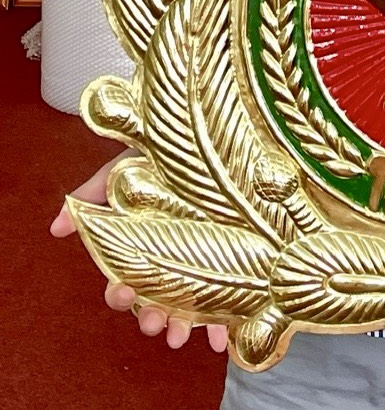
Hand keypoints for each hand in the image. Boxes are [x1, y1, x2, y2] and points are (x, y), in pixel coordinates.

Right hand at [51, 150, 228, 352]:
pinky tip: (222, 341)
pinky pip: (224, 304)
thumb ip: (93, 195)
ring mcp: (195, 270)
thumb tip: (56, 226)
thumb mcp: (124, 170)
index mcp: (138, 250)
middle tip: (154, 321)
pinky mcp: (228, 267)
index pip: (121, 283)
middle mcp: (165, 265)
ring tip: (179, 336)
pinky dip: (221, 328)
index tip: (123, 291)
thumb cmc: (157, 159)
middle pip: (151, 303)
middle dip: (149, 318)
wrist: (203, 143)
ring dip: (179, 328)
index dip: (118, 294)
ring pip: (183, 310)